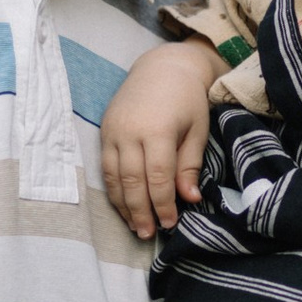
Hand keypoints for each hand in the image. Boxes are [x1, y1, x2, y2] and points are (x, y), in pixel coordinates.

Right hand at [100, 42, 217, 236]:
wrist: (162, 66)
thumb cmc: (187, 99)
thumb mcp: (197, 130)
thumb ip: (190, 165)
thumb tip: (189, 199)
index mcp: (157, 130)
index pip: (157, 178)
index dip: (162, 205)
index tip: (170, 223)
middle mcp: (130, 131)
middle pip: (131, 182)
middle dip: (140, 211)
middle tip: (147, 234)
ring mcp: (113, 131)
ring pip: (113, 177)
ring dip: (123, 205)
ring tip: (134, 226)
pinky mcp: (104, 130)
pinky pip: (105, 167)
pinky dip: (113, 189)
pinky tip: (123, 205)